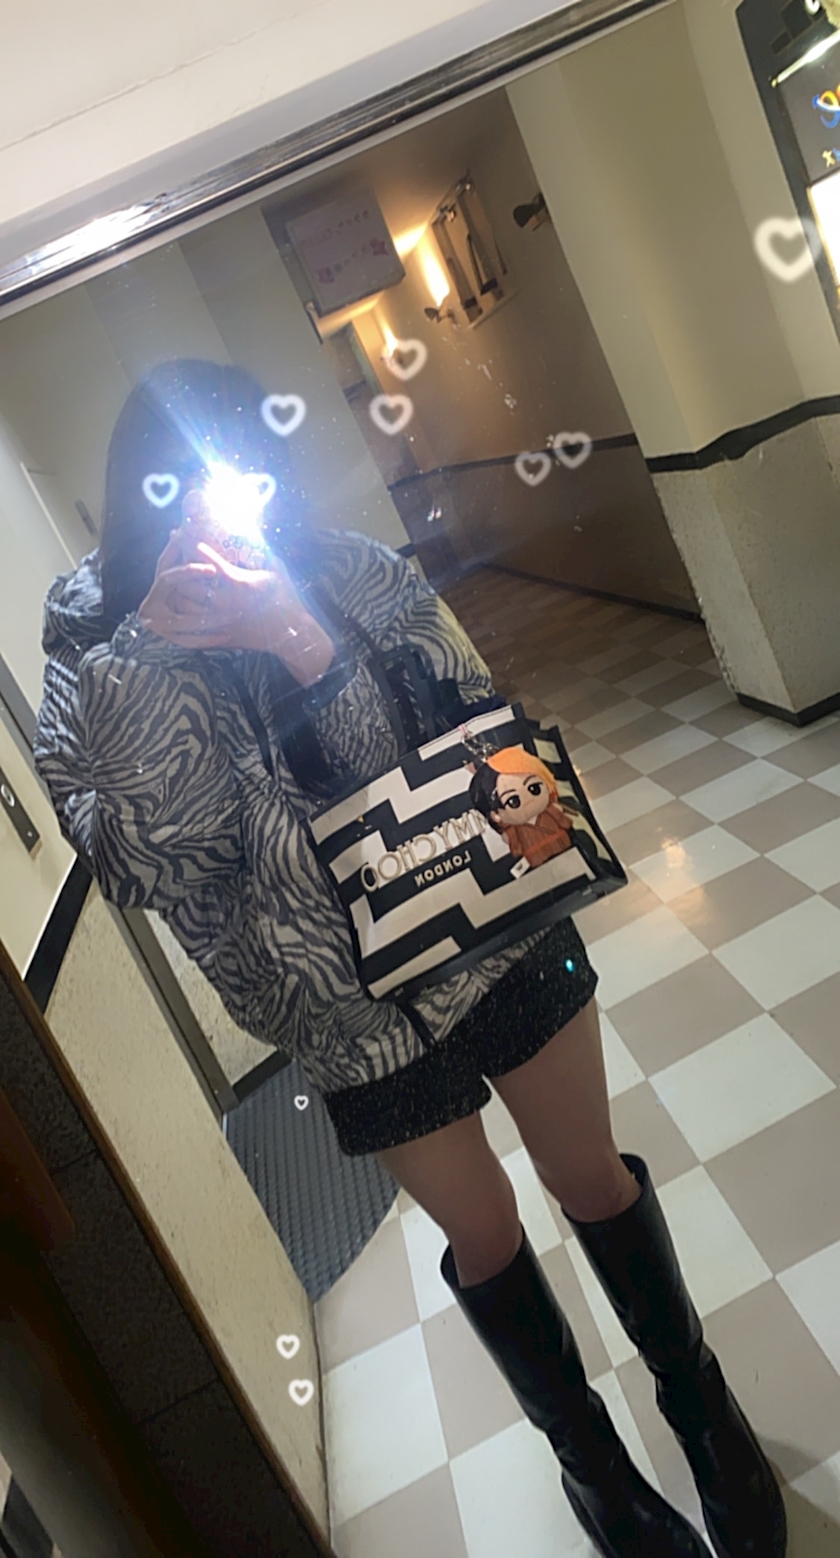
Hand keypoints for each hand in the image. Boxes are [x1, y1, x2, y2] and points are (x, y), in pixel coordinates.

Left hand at [138, 516, 334, 684]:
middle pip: (190, 588)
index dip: (192, 546)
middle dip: (176, 572)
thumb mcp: (276, 567)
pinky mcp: (224, 639)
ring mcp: (224, 624)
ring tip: (155, 600)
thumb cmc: (287, 597)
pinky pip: (194, 640)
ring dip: (169, 606)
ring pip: (186, 615)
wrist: (294, 633)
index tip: (182, 533)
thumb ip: (258, 548)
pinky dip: (176, 635)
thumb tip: (247, 525)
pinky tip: (162, 629)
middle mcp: (228, 604)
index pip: (210, 563)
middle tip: (168, 562)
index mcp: (240, 585)